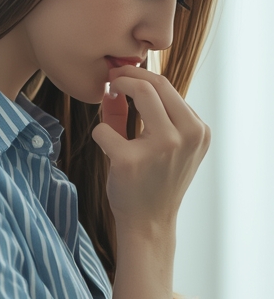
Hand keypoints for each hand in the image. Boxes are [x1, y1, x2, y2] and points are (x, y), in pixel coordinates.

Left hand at [93, 65, 209, 230]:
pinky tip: (104, 142)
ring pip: (140, 93)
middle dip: (128, 74)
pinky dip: (100, 131)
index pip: (169, 87)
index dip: (141, 75)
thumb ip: (137, 115)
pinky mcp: (130, 160)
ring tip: (107, 96)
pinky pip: (105, 129)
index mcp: (197, 130)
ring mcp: (161, 147)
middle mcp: (186, 135)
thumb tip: (115, 86)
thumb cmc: (152, 183)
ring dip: (117, 89)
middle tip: (111, 77)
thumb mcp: (158, 146)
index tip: (122, 76)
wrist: (148, 223)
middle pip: (156, 83)